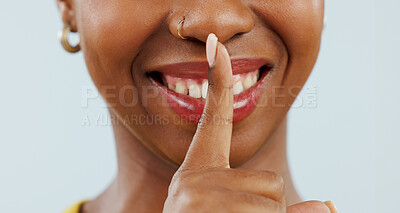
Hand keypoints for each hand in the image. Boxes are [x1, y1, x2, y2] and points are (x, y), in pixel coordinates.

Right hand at [163, 34, 336, 212]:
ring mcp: (199, 199)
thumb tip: (327, 206)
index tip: (217, 44)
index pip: (212, 120)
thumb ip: (276, 205)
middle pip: (268, 183)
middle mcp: (193, 180)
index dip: (216, 81)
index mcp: (197, 172)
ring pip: (273, 204)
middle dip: (264, 209)